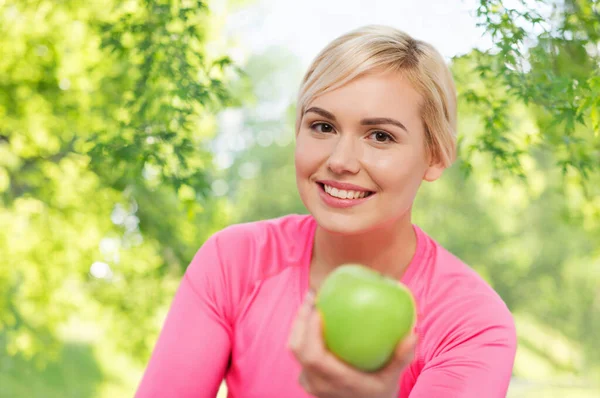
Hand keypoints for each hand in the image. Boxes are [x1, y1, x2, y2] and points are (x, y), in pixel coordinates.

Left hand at [288, 291, 416, 397]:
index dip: (309, 330)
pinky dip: (304, 332)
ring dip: (300, 323)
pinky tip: (316, 315)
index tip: (318, 308)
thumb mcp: (392, 379)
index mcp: (334, 381)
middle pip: (297, 348)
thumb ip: (401, 358)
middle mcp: (317, 383)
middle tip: (313, 296)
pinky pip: (301, 351)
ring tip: (312, 301)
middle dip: (301, 319)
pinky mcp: (307, 378)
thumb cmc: (378, 393)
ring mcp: (309, 382)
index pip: (313, 355)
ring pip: (295, 349)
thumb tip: (414, 333)